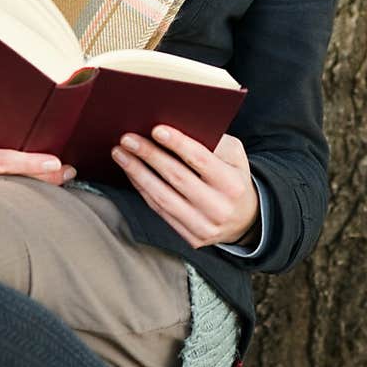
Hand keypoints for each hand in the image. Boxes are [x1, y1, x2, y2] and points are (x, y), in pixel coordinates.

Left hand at [110, 125, 258, 248]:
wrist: (246, 221)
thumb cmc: (234, 178)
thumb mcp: (235, 157)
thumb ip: (212, 143)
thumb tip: (176, 127)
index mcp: (232, 184)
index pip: (201, 160)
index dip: (177, 144)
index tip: (155, 129)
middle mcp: (219, 208)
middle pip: (177, 177)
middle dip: (149, 155)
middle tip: (127, 138)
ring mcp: (204, 227)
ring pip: (163, 197)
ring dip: (137, 173)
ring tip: (120, 154)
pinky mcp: (191, 239)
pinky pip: (160, 211)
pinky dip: (142, 190)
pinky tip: (131, 173)